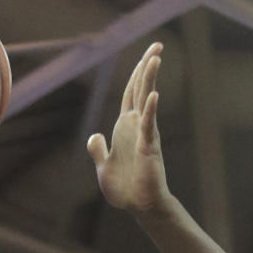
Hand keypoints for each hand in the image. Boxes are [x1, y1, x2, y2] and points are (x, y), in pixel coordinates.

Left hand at [87, 42, 169, 214]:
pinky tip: (152, 96)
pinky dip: (149, 110)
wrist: (138, 207)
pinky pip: (148, 125)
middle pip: (140, 90)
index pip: (130, 94)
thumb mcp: (103, 167)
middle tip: (158, 45)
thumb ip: (98, 150)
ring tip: (155, 58)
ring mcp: (144, 135)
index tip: (146, 56)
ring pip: (146, 101)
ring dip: (149, 80)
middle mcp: (136, 126)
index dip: (136, 74)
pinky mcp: (148, 147)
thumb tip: (94, 135)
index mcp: (124, 128)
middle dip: (147, 67)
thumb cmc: (125, 189)